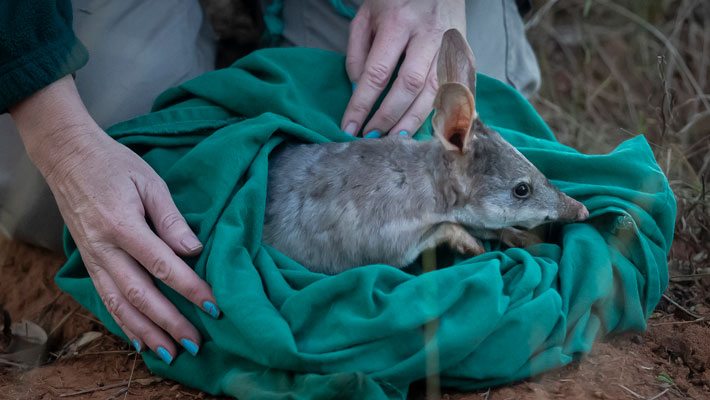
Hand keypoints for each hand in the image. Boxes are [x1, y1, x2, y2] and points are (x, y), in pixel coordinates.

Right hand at [11, 76, 218, 363]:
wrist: (69, 158)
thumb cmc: (115, 165)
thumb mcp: (150, 182)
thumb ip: (171, 219)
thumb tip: (194, 249)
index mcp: (123, 225)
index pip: (162, 265)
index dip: (189, 288)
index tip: (213, 306)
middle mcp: (104, 248)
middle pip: (139, 294)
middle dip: (169, 322)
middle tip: (195, 343)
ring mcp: (93, 258)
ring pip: (119, 304)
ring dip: (146, 332)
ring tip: (169, 353)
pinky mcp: (88, 262)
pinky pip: (105, 298)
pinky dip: (122, 322)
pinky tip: (139, 340)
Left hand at [341, 0, 465, 137]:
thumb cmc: (396, 1)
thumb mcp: (367, 16)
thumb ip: (358, 53)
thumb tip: (359, 92)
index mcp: (399, 22)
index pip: (377, 73)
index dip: (362, 104)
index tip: (349, 127)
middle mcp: (428, 35)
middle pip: (409, 86)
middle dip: (388, 117)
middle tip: (371, 138)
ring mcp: (450, 47)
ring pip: (434, 93)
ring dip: (413, 121)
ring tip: (394, 139)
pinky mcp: (464, 56)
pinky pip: (451, 92)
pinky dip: (436, 113)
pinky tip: (420, 126)